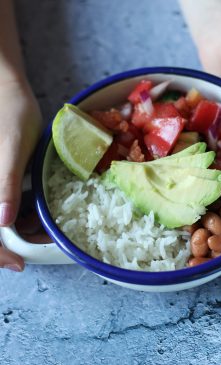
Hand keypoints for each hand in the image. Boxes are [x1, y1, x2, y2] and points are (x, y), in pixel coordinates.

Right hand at [0, 78, 41, 270]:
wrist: (7, 89)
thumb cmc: (9, 112)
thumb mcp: (10, 148)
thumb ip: (4, 183)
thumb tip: (1, 222)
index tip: (19, 264)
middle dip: (8, 245)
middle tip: (35, 249)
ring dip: (15, 232)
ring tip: (40, 234)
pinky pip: (2, 202)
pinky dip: (16, 215)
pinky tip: (33, 216)